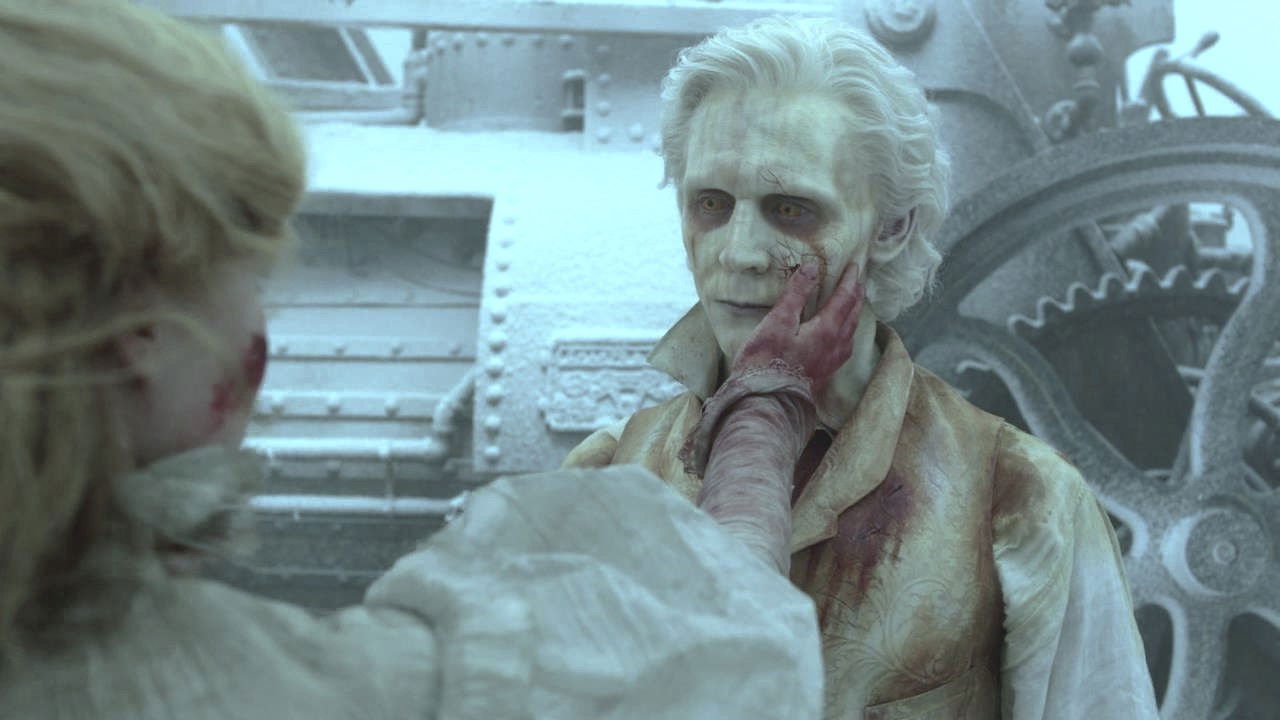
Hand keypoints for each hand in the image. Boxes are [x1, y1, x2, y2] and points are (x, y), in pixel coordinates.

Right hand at [730, 260, 865, 394]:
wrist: (766, 401)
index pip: (845, 298)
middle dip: (856, 294)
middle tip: (858, 280)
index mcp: (828, 329)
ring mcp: (833, 360)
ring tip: (854, 303)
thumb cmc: (767, 360)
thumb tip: (812, 267)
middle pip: (853, 313)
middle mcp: (837, 344)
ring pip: (851, 330)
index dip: (849, 280)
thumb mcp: (778, 321)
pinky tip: (842, 336)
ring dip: (854, 312)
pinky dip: (848, 331)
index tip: (854, 266)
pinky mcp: (825, 372)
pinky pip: (845, 345)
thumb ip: (796, 294)